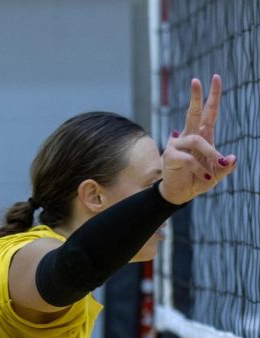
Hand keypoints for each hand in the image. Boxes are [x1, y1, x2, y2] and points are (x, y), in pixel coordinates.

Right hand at [159, 74, 237, 204]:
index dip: (213, 96)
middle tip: (196, 80)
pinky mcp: (170, 155)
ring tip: (210, 172)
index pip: (209, 112)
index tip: (215, 77)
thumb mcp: (218, 174)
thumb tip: (231, 157)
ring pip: (197, 140)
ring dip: (208, 155)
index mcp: (204, 136)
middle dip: (196, 96)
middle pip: (194, 113)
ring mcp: (177, 145)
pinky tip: (203, 177)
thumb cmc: (198, 180)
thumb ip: (226, 167)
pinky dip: (198, 169)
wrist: (180, 195)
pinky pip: (189, 158)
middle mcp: (190, 136)